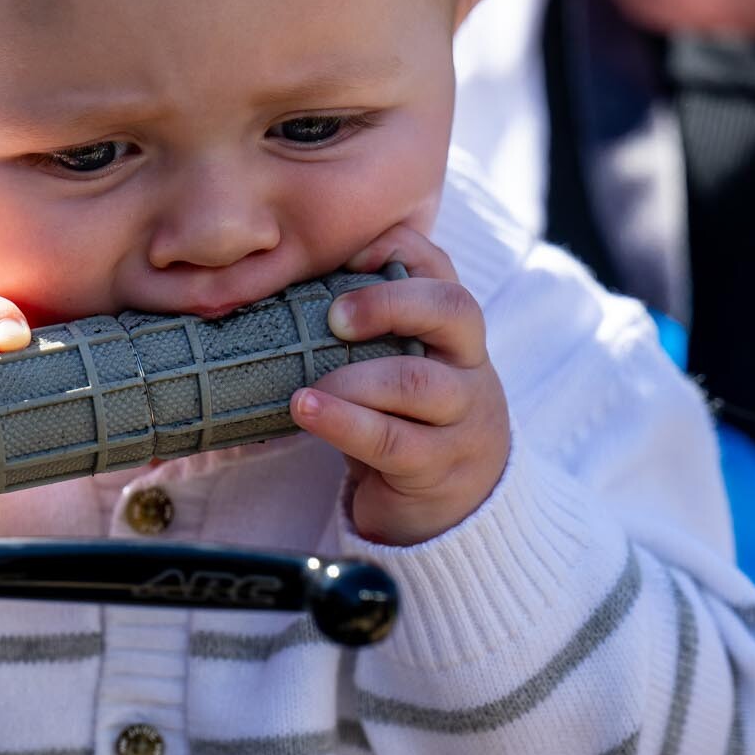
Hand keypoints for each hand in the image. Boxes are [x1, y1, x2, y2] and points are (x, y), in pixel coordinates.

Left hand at [289, 227, 509, 545]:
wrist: (459, 506)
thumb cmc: (409, 418)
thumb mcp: (399, 365)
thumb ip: (367, 329)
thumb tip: (283, 285)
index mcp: (456, 330)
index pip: (441, 269)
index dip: (397, 249)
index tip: (348, 257)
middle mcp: (470, 364)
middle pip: (452, 311)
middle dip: (388, 302)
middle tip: (333, 316)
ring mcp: (462, 417)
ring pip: (417, 382)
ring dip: (351, 379)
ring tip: (303, 389)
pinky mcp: (439, 467)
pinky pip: (392, 441)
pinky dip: (343, 422)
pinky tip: (306, 411)